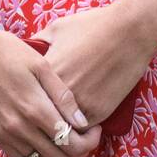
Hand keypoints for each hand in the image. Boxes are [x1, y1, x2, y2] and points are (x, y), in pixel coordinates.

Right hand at [0, 7, 102, 156]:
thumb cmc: (6, 50)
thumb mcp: (40, 65)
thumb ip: (63, 96)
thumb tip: (82, 123)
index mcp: (35, 109)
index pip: (73, 143)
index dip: (91, 141)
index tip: (94, 128)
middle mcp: (19, 128)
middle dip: (79, 151)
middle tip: (83, 135)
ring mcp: (3, 133)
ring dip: (58, 155)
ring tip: (64, 136)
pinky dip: (37, 155)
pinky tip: (41, 138)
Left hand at [33, 2, 154, 130]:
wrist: (128, 32)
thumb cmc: (91, 26)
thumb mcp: (56, 28)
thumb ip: (39, 43)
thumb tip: (28, 51)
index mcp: (46, 71)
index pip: (28, 94)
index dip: (28, 95)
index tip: (30, 94)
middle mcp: (60, 92)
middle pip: (42, 114)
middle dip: (40, 115)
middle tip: (41, 114)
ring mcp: (80, 104)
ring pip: (61, 128)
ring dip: (60, 126)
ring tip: (60, 119)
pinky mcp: (99, 112)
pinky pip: (82, 130)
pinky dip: (78, 128)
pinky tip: (77, 120)